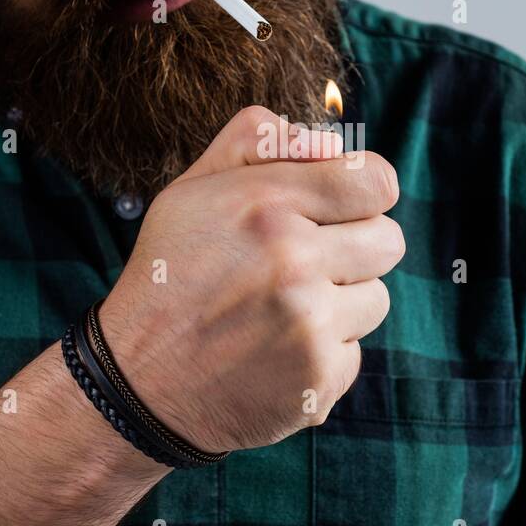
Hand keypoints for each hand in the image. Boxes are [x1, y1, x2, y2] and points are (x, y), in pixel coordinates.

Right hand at [99, 105, 403, 453]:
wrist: (137, 385)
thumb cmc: (170, 275)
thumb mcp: (193, 189)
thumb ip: (260, 141)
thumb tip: (333, 142)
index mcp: (266, 203)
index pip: (376, 182)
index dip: (363, 194)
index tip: (340, 209)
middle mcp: (293, 260)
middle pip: (388, 240)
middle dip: (354, 249)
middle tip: (304, 265)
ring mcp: (310, 324)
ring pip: (376, 298)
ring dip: (339, 304)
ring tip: (281, 312)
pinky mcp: (320, 378)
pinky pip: (355, 351)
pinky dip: (322, 353)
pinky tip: (274, 353)